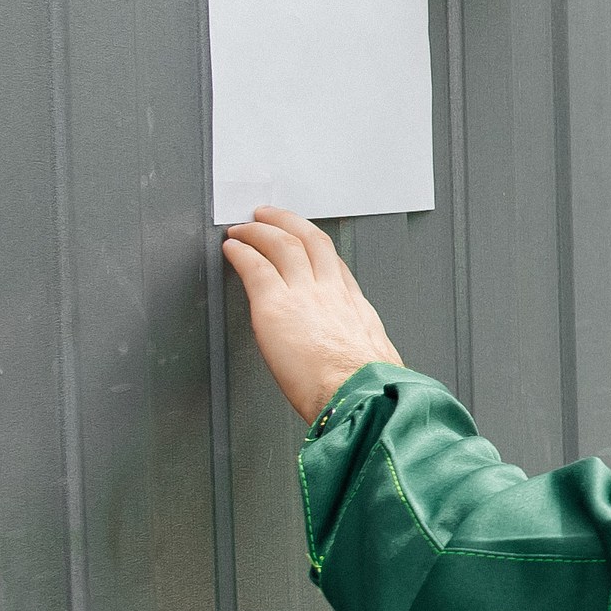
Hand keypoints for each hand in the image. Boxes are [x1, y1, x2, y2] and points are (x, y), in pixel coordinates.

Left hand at [222, 208, 405, 423]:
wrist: (358, 394)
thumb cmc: (366, 388)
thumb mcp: (378, 362)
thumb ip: (365, 354)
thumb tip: (366, 368)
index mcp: (356, 309)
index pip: (336, 267)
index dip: (318, 250)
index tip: (306, 244)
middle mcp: (331, 293)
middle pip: (312, 241)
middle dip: (290, 223)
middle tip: (272, 216)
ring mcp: (304, 295)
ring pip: (283, 245)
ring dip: (261, 231)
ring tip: (245, 227)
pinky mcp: (275, 305)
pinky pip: (255, 266)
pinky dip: (241, 252)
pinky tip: (231, 249)